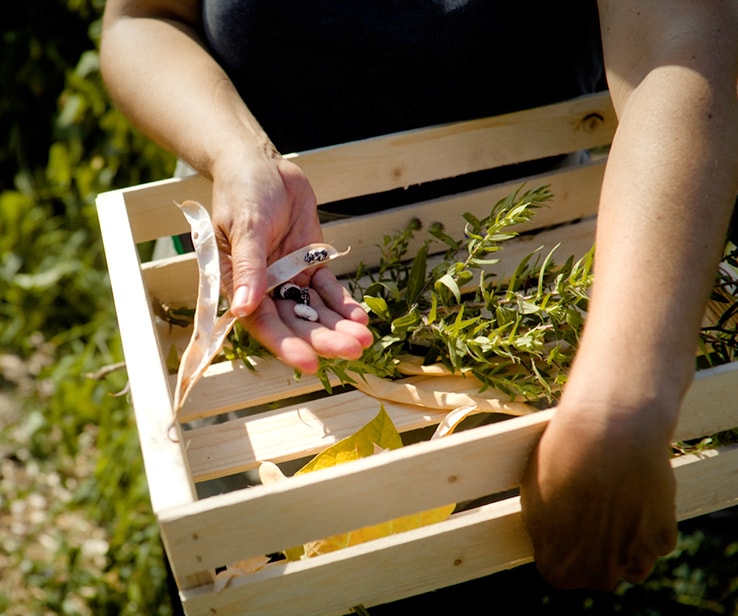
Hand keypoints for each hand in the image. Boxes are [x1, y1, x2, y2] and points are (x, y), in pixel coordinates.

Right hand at [211, 148, 371, 372]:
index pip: (263, 323)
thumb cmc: (242, 192)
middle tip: (353, 350)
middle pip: (296, 321)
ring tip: (363, 339)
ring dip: (338, 326)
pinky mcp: (310, 263)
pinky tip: (360, 316)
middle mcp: (265, 288)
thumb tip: (244, 308)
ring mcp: (290, 277)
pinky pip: (328, 289)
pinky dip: (343, 303)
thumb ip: (249, 267)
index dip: (286, 345)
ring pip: (315, 310)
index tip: (310, 364)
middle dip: (323, 339)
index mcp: (239, 284)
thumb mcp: (244, 226)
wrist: (261, 165)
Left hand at [520, 400, 677, 589]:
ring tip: (613, 503)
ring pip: (630, 566)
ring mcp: (632, 560)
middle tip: (590, 510)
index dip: (560, 545)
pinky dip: (647, 528)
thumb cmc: (563, 459)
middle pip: (596, 575)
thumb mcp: (533, 496)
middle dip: (592, 551)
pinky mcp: (662, 539)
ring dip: (623, 544)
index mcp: (558, 568)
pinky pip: (654, 545)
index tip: (561, 518)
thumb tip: (551, 542)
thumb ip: (543, 531)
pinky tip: (636, 498)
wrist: (609, 431)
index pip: (559, 573)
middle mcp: (597, 574)